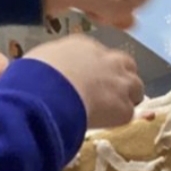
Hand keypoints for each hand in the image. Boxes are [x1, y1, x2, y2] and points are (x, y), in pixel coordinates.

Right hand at [26, 35, 143, 128]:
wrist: (47, 94)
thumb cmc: (33, 76)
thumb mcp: (38, 59)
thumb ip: (50, 63)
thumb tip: (41, 72)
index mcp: (83, 45)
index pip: (98, 54)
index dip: (95, 68)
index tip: (86, 80)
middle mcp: (107, 58)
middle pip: (125, 65)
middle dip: (119, 78)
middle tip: (105, 94)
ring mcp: (120, 82)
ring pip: (136, 87)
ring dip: (126, 97)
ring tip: (109, 111)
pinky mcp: (124, 107)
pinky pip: (128, 113)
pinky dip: (119, 119)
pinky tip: (104, 125)